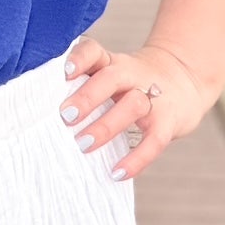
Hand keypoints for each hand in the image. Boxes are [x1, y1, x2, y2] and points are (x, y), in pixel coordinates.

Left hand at [59, 36, 213, 180]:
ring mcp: (153, 97)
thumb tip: (40, 114)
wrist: (184, 78)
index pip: (95, 51)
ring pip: (133, 105)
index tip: (64, 72)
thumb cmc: (132, 82)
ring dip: (107, 125)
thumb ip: (84, 86)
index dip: (80, 58)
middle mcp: (132, 75)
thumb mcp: (111, 73)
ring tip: (83, 144)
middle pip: (111, 78)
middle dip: (88, 96)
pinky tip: (117, 173)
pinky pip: (155, 141)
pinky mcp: (169, 121)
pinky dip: (137, 158)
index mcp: (112, 63)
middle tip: (65, 116)